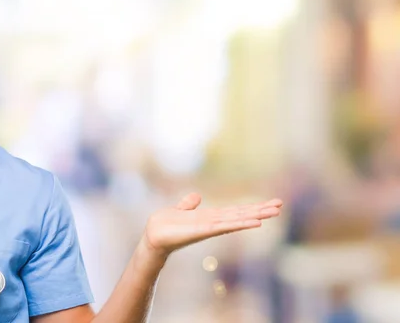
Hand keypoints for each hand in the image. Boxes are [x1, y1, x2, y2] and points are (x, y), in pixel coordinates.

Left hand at [142, 193, 282, 260]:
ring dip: (255, 216)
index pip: (235, 211)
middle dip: (260, 210)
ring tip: (273, 213)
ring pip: (237, 220)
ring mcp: (210, 228)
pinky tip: (254, 222)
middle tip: (280, 206)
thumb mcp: (180, 210)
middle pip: (241, 215)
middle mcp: (214, 223)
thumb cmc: (165, 225)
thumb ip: (188, 205)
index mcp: (210, 217)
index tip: (269, 203)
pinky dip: (240, 224)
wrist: (153, 236)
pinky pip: (224, 226)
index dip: (252, 207)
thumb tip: (196, 197)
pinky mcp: (203, 230)